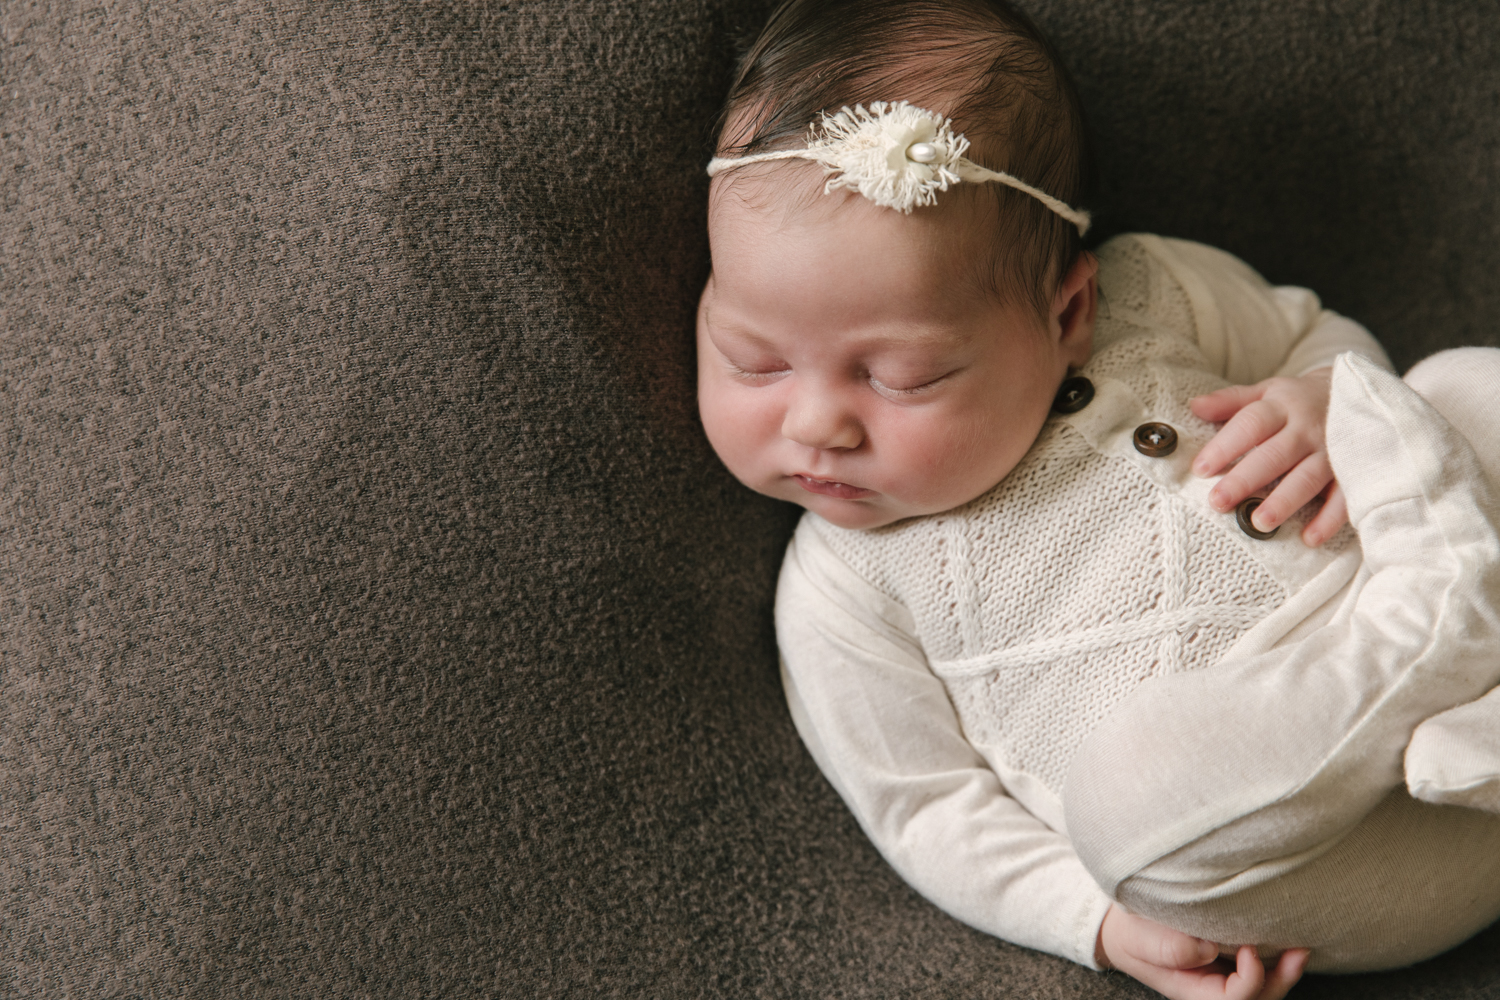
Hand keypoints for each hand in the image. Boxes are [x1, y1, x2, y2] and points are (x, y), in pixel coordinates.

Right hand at [1096, 905, 1309, 999]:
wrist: (1122, 930)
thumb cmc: (1132, 935)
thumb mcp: (1141, 941)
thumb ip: (1170, 949)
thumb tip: (1208, 948)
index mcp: (1194, 992)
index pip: (1233, 998)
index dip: (1249, 978)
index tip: (1249, 948)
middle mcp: (1213, 989)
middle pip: (1257, 999)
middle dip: (1281, 980)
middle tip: (1299, 951)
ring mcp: (1223, 976)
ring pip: (1263, 988)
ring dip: (1284, 971)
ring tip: (1301, 948)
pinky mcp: (1227, 960)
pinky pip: (1259, 969)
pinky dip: (1275, 959)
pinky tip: (1285, 940)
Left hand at [1189, 367, 1345, 545]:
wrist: (1358, 394)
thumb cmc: (1298, 400)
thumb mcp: (1267, 391)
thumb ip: (1231, 401)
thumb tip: (1195, 406)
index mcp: (1282, 406)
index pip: (1250, 424)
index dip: (1225, 446)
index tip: (1201, 469)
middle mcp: (1308, 429)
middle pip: (1274, 455)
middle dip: (1245, 480)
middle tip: (1218, 502)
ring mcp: (1333, 451)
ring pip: (1307, 478)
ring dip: (1284, 502)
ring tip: (1258, 523)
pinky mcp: (1354, 472)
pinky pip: (1344, 497)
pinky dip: (1329, 519)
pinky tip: (1310, 538)